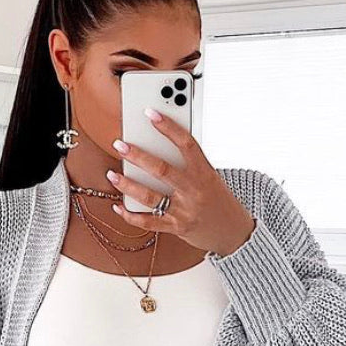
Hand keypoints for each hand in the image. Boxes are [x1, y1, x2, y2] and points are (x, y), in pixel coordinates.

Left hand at [107, 109, 256, 256]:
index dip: (169, 127)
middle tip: (120, 145)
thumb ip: (189, 164)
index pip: (186, 144)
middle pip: (162, 170)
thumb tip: (157, 146)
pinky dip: (131, 215)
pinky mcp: (176, 228)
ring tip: (112, 174)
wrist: (233, 232)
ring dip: (128, 185)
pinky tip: (118, 207)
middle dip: (138, 156)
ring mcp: (184, 211)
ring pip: (150, 196)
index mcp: (205, 173)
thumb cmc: (218, 199)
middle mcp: (194, 191)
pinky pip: (149, 222)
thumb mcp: (210, 177)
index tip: (150, 113)